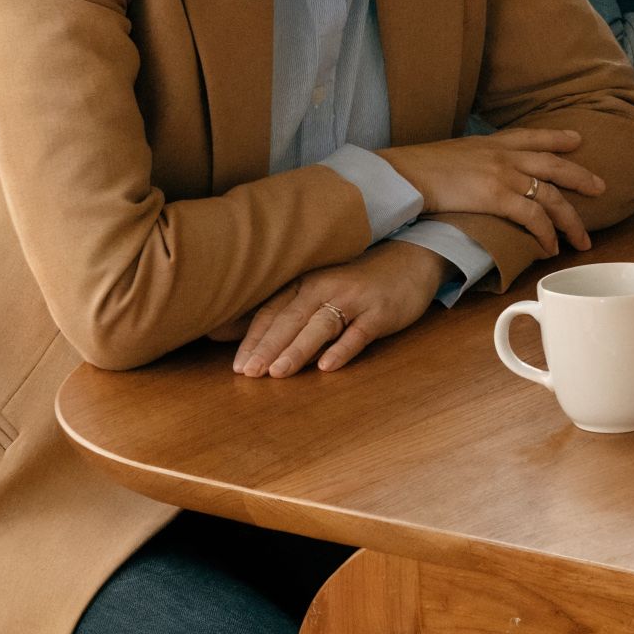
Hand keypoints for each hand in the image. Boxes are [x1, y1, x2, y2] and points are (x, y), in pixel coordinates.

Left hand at [230, 241, 452, 376]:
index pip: (272, 311)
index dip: (253, 338)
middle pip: (291, 319)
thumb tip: (222, 332)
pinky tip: (328, 366)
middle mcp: (326, 287)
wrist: (412, 261)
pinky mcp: (381, 312)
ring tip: (279, 373)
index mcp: (306, 282)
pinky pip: (360, 333)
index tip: (237, 366)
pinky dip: (343, 349)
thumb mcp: (317, 289)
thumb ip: (279, 311)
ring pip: (321, 325)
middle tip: (248, 373)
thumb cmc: (357, 282)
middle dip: (268, 347)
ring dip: (298, 349)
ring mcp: (355, 299)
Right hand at [378, 128, 602, 257]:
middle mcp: (504, 155)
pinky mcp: (498, 196)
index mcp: (492, 142)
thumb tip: (475, 175)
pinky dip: (546, 235)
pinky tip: (551, 248)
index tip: (577, 139)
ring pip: (551, 197)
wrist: (402, 174)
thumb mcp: (452, 154)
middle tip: (601, 188)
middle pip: (555, 166)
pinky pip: (534, 218)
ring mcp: (504, 174)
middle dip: (581, 177)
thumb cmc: (417, 169)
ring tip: (582, 240)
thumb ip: (473, 161)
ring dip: (570, 221)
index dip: (557, 137)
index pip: (532, 136)